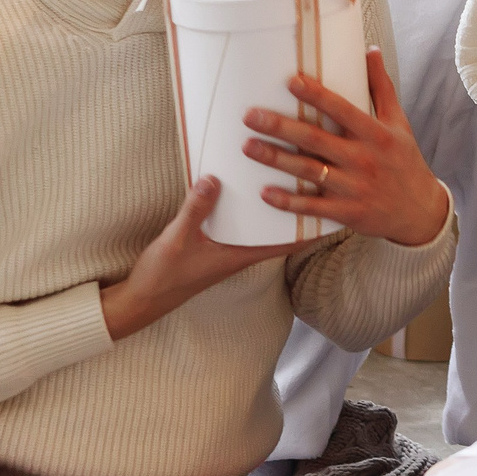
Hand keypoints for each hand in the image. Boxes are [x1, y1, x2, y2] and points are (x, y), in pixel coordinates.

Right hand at [99, 177, 297, 340]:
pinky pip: (239, 221)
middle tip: (313, 179)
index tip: (335, 208)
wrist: (140, 300)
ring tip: (286, 175)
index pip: (286, 242)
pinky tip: (243, 186)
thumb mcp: (177, 240)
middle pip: (278, 229)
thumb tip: (214, 179)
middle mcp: (240, 252)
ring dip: (271, 204)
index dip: (311, 227)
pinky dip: (245, 206)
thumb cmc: (163, 276)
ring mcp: (227, 248)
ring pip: (259, 224)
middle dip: (294, 206)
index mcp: (240, 255)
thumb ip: (196, 210)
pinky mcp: (213, 243)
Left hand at [240, 48, 452, 247]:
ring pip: (309, 171)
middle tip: (250, 116)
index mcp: (376, 134)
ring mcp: (355, 187)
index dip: (316, 95)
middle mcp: (364, 159)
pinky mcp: (348, 212)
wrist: (421, 211)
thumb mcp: (399, 122)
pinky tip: (265, 192)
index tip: (290, 81)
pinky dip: (289, 201)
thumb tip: (369, 49)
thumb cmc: (406, 161)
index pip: (342, 110)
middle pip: (316, 139)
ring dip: (276, 159)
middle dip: (281, 126)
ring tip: (247, 147)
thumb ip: (381, 87)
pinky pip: (313, 207)